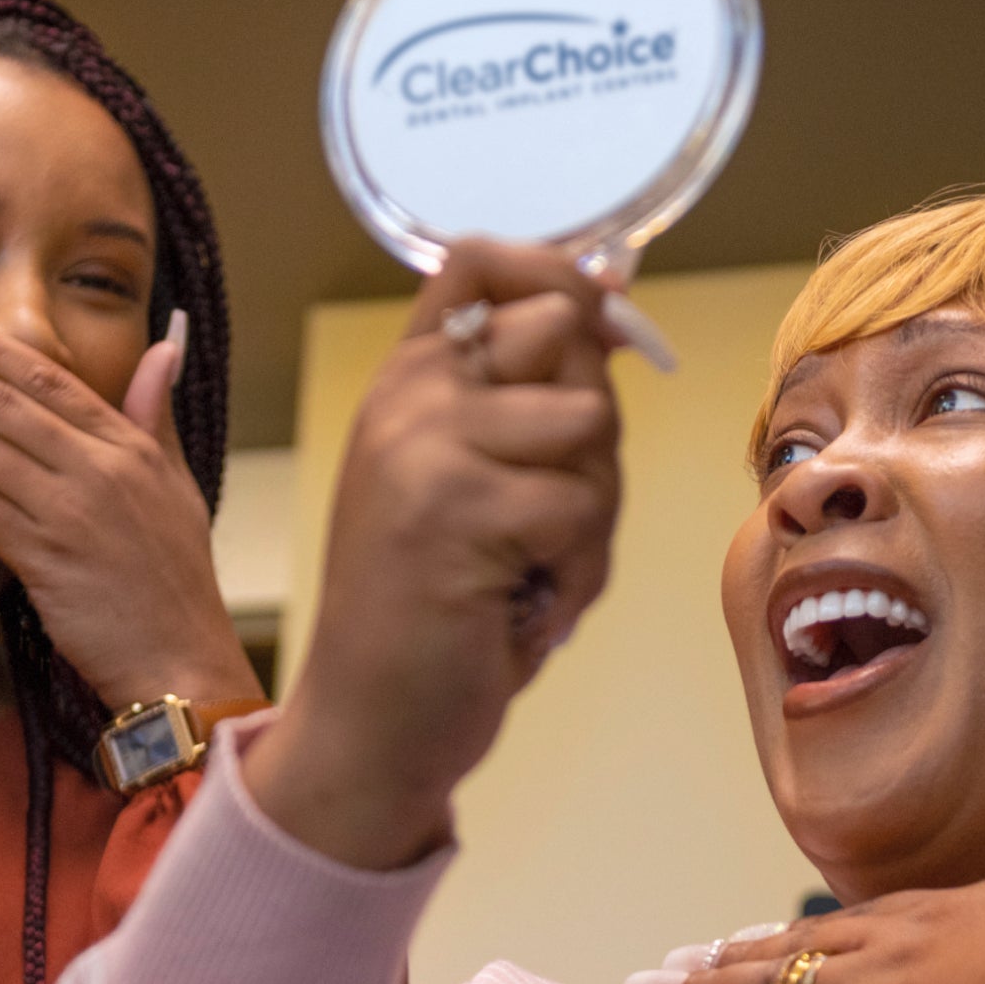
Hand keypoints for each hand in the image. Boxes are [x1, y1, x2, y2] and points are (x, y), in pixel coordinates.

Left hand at [0, 299, 259, 710]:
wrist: (183, 662)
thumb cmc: (178, 579)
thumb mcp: (179, 485)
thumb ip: (157, 413)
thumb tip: (167, 345)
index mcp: (132, 449)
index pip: (47, 379)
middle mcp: (101, 472)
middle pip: (1, 404)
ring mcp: (71, 514)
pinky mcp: (44, 559)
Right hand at [245, 240, 620, 870]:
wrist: (370, 724)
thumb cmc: (436, 612)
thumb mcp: (472, 482)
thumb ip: (527, 395)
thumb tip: (614, 294)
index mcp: (404, 382)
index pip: (480, 259)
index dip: (562, 276)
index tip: (602, 332)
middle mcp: (406, 398)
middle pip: (564, 335)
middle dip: (594, 430)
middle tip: (552, 512)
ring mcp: (425, 448)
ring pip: (589, 425)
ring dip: (593, 513)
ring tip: (534, 568)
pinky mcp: (457, 510)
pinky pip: (582, 508)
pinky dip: (580, 571)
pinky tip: (529, 605)